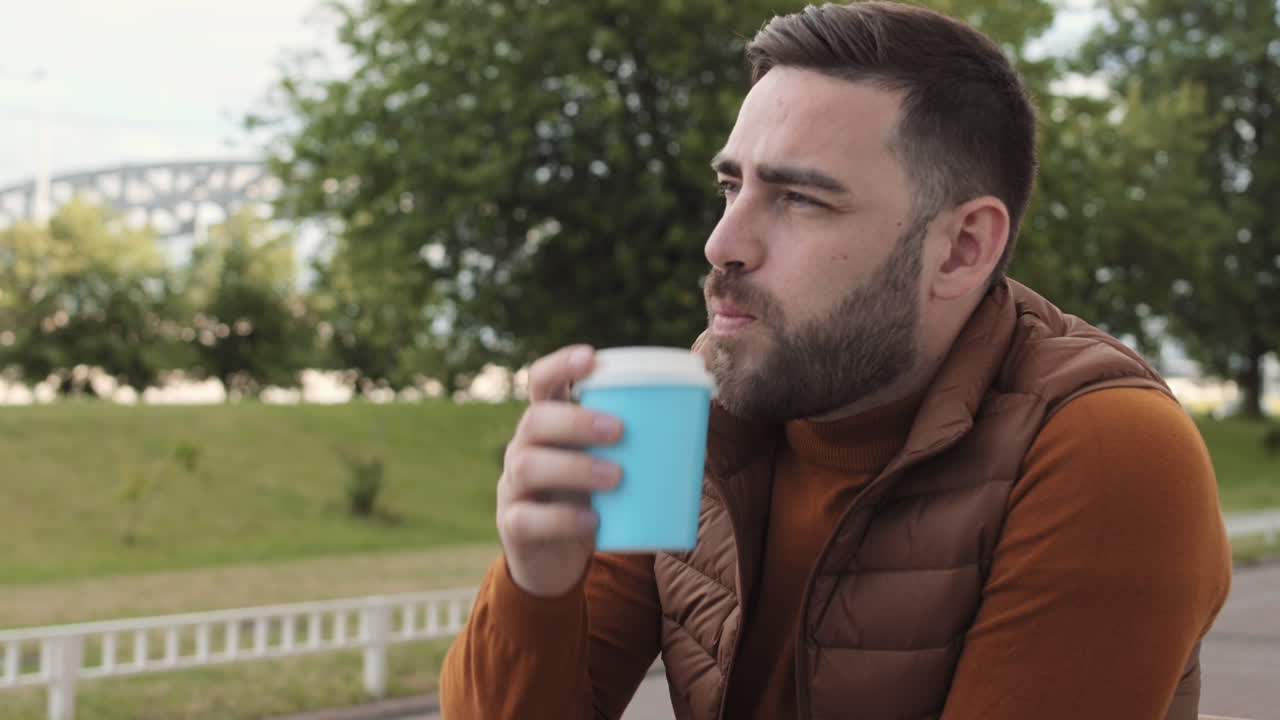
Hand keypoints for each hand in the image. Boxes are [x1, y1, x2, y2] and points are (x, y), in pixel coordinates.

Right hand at [497, 345, 622, 596]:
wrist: (555, 558)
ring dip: (575, 467)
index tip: (590, 358)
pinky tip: (592, 521)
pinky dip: (562, 519)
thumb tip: (701, 411)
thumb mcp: (605, 462)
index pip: (542, 382)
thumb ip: (635, 439)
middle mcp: (523, 447)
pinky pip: (528, 519)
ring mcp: (513, 487)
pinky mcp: (514, 526)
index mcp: (548, 423)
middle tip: (620, 430)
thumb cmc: (591, 497)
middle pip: (535, 420)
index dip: (560, 365)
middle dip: (577, 421)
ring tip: (617, 476)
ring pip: (529, 466)